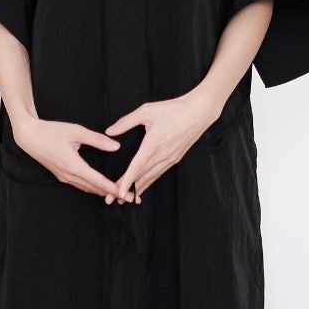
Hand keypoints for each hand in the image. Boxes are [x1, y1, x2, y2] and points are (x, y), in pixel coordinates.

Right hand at [12, 116, 126, 199]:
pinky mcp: (61, 175)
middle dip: (112, 193)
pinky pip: (80, 185)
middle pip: (94, 188)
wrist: (29, 137)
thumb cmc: (51, 131)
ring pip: (87, 188)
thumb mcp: (76, 131)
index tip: (125, 193)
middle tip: (129, 197)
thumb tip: (115, 146)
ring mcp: (64, 177)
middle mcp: (68, 175)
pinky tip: (100, 187)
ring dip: (103, 192)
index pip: (97, 181)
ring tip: (118, 194)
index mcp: (73, 165)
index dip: (113, 188)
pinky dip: (93, 188)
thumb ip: (97, 139)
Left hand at [103, 91, 221, 202]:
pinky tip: (143, 187)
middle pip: (141, 176)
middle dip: (126, 189)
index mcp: (152, 144)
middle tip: (112, 199)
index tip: (118, 192)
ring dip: (137, 188)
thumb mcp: (146, 111)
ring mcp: (170, 158)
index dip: (126, 180)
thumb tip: (109, 131)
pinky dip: (150, 182)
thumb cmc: (173, 110)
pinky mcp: (175, 158)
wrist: (198, 113)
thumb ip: (126, 122)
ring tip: (126, 199)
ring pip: (151, 177)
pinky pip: (159, 173)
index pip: (136, 167)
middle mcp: (161, 155)